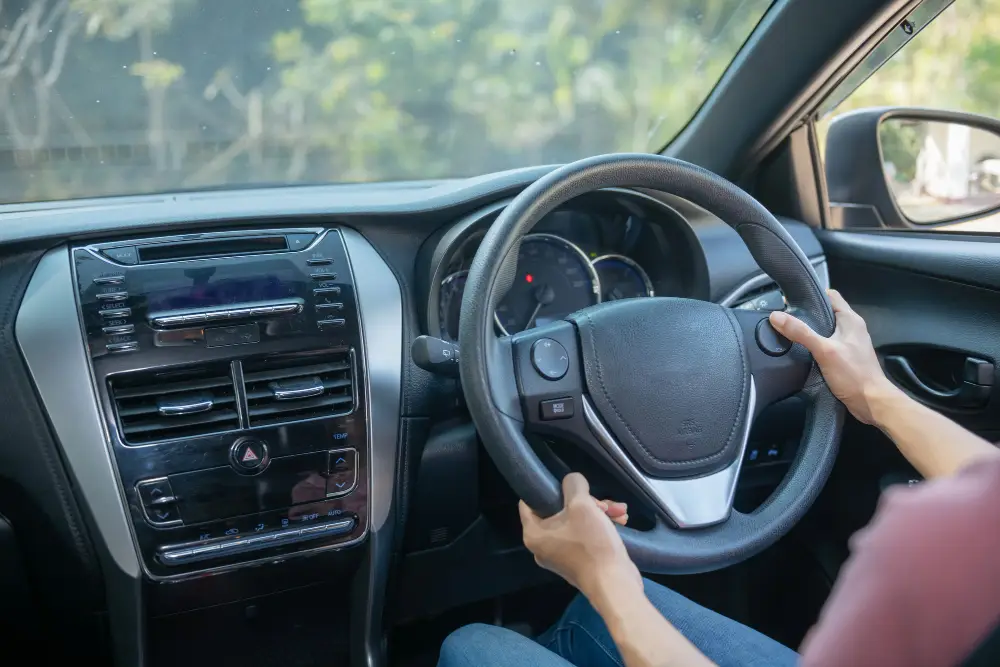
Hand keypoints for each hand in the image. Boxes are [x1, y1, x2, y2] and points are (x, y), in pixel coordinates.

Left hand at [519, 473, 640, 600]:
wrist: (615, 584)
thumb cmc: (592, 544)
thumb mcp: (582, 505)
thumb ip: (573, 485)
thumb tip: (572, 481)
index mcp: (534, 534)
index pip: (528, 502)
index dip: (545, 488)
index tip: (564, 482)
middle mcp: (543, 546)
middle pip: (558, 511)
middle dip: (585, 502)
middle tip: (602, 502)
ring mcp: (561, 556)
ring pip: (576, 522)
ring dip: (597, 512)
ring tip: (619, 510)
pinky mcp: (579, 561)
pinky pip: (584, 535)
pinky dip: (599, 525)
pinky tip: (620, 521)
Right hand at [769, 289, 899, 424]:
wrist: (871, 402)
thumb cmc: (853, 373)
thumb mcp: (824, 350)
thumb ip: (801, 333)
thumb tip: (776, 316)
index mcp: (850, 319)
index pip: (831, 296)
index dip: (812, 294)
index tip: (791, 300)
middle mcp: (852, 328)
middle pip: (826, 313)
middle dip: (807, 314)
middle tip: (786, 318)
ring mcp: (850, 343)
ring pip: (826, 329)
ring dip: (811, 331)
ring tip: (790, 333)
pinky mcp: (846, 357)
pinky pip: (828, 344)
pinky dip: (816, 345)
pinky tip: (803, 352)